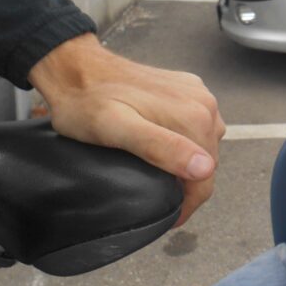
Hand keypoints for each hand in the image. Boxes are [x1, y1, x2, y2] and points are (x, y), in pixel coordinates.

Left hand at [28, 34, 224, 225]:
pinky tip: (162, 142)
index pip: (206, 178)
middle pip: (207, 160)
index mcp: (194, 118)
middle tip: (158, 194)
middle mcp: (204, 104)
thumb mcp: (117, 131)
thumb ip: (161, 148)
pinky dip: (185, 139)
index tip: (167, 216)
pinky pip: (198, 123)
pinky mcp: (189, 88)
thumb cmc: (88, 104)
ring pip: (204, 143)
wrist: (77, 68)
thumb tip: (204, 168)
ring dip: (187, 159)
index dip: (188, 204)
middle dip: (188, 181)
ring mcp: (198, 94)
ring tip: (158, 169)